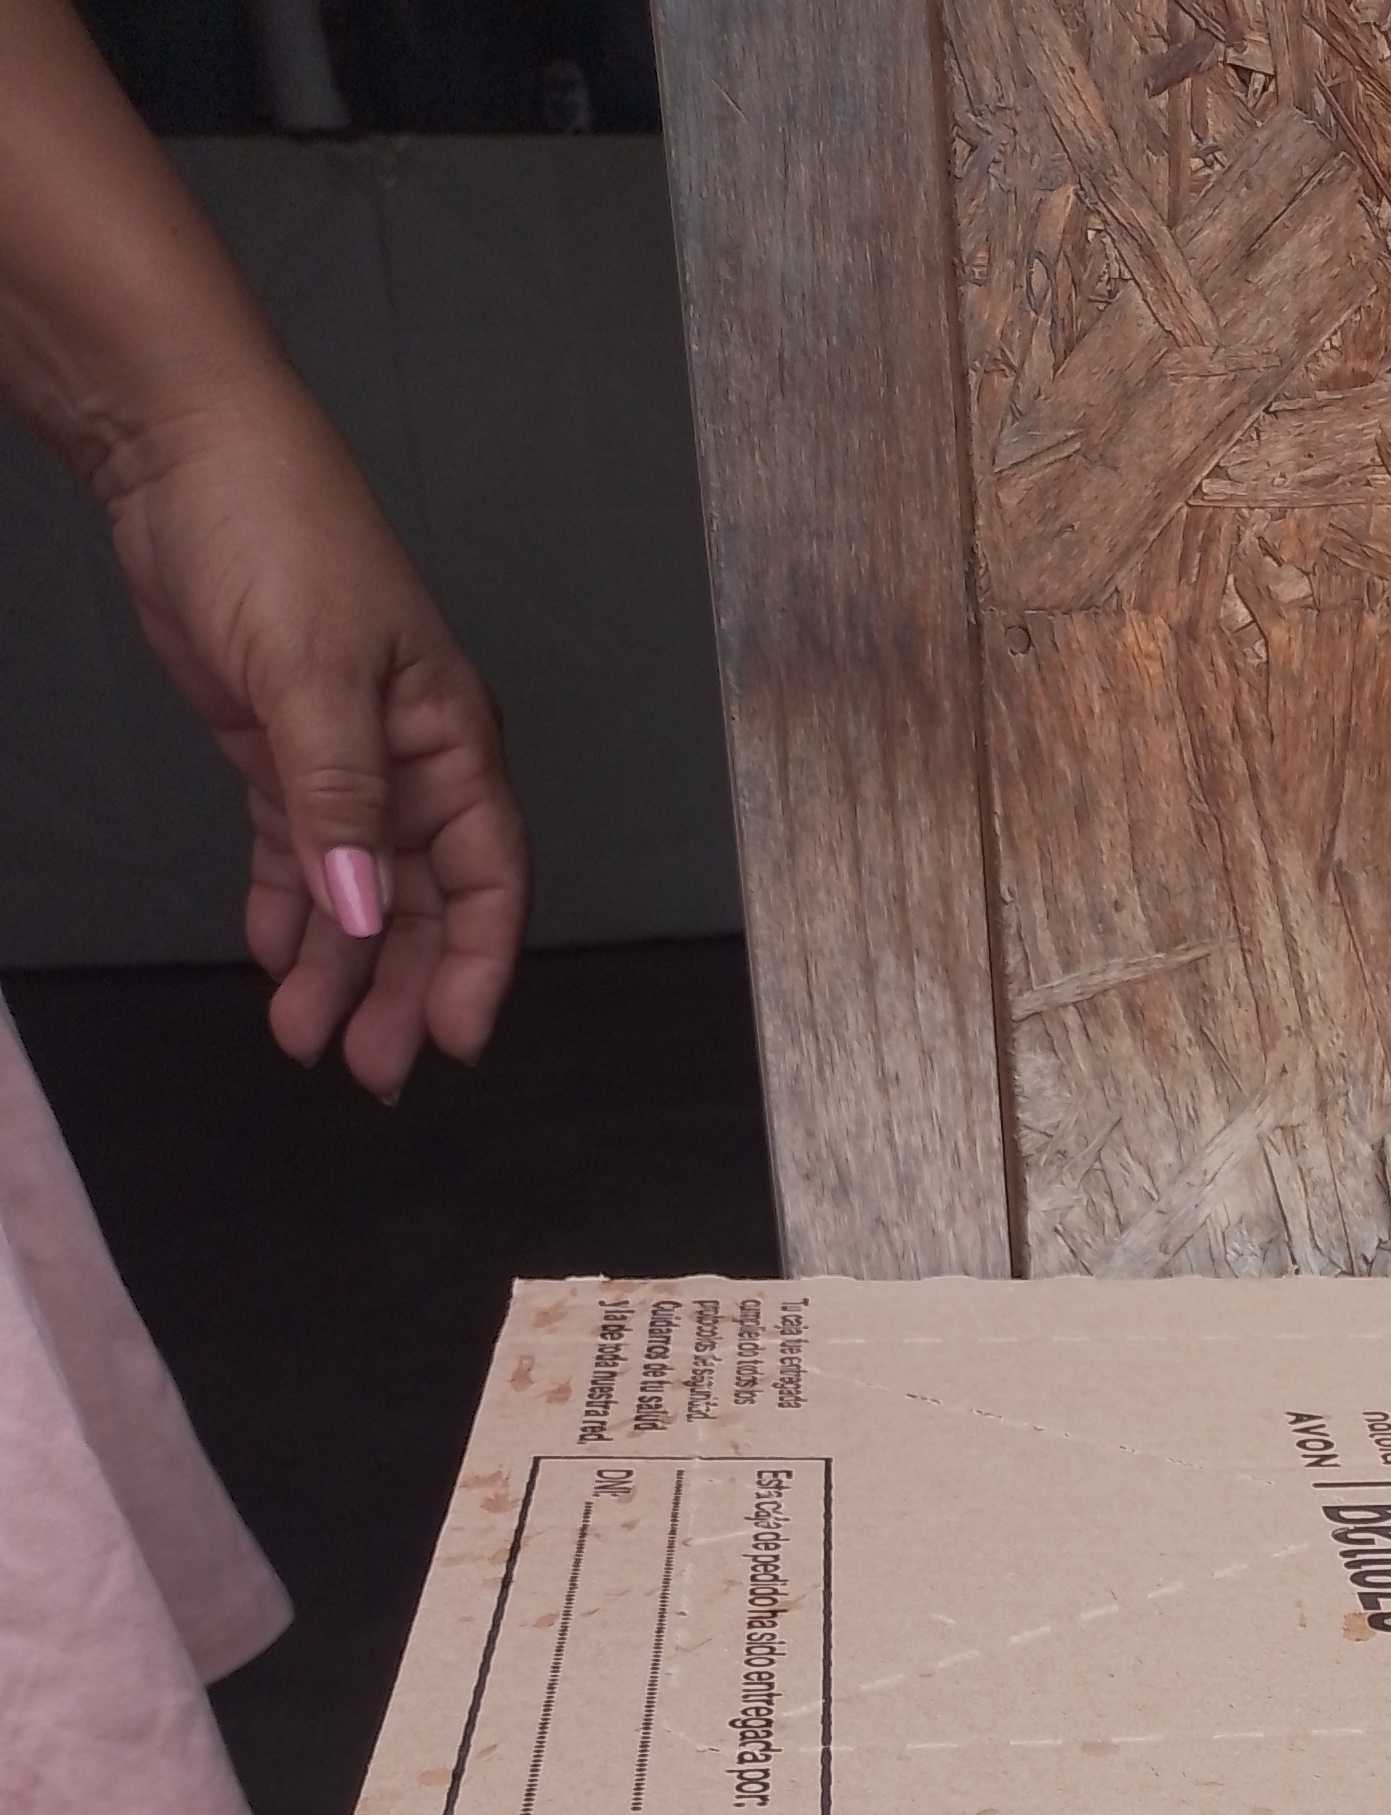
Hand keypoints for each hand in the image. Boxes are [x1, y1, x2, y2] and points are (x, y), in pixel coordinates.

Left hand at [100, 379, 528, 1095]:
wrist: (183, 451)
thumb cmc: (276, 531)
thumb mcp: (312, 672)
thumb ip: (338, 799)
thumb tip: (357, 911)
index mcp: (450, 742)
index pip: (487, 878)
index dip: (476, 966)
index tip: (450, 1039)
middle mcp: (412, 764)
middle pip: (423, 906)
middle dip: (399, 990)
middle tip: (367, 1068)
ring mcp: (347, 761)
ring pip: (357, 894)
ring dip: (336, 968)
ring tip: (303, 1039)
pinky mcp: (281, 751)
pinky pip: (300, 855)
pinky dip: (289, 911)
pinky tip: (274, 960)